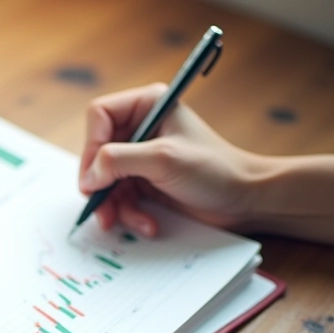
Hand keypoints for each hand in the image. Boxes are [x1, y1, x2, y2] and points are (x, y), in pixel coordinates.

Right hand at [79, 83, 262, 235]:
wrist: (244, 200)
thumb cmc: (214, 170)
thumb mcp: (163, 160)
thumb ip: (119, 160)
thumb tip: (88, 176)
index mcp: (146, 106)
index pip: (98, 116)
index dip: (91, 146)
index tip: (94, 176)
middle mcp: (140, 128)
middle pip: (96, 152)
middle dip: (99, 184)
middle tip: (98, 207)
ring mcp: (141, 157)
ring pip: (105, 180)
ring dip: (114, 205)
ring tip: (122, 222)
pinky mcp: (145, 181)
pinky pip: (120, 197)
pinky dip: (128, 213)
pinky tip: (147, 224)